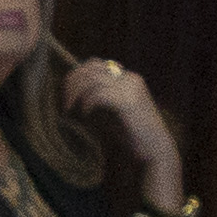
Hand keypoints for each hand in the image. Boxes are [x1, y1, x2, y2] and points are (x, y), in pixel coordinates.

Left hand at [58, 54, 178, 175]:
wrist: (153, 152)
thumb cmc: (128, 136)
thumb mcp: (107, 113)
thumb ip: (93, 101)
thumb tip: (67, 95)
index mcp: (126, 78)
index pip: (93, 64)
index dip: (74, 77)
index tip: (64, 96)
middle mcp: (130, 78)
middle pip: (90, 68)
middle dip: (71, 84)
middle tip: (63, 105)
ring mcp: (130, 88)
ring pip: (92, 79)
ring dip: (75, 95)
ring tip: (68, 112)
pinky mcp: (128, 102)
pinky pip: (98, 94)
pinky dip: (86, 104)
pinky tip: (84, 116)